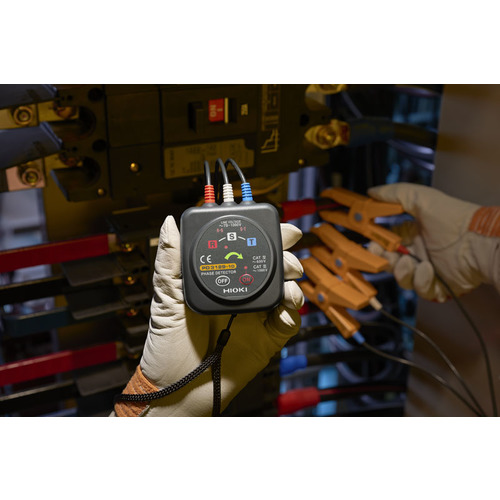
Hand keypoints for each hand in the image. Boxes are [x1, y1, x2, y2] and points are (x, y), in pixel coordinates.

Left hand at [137, 215, 303, 415]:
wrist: (177, 390)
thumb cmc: (167, 348)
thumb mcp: (165, 300)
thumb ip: (170, 262)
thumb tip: (170, 224)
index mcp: (219, 281)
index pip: (245, 252)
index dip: (262, 235)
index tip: (273, 224)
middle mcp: (240, 295)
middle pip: (273, 267)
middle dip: (286, 256)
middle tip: (287, 257)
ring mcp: (256, 317)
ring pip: (286, 290)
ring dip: (292, 283)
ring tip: (286, 286)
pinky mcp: (267, 339)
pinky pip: (288, 322)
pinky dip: (291, 313)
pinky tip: (282, 312)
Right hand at [367, 183, 499, 301]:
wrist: (479, 243)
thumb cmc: (454, 219)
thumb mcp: (423, 198)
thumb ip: (395, 193)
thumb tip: (372, 191)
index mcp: (415, 232)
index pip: (389, 240)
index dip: (378, 242)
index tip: (371, 241)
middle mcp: (420, 252)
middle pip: (391, 261)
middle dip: (383, 259)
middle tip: (380, 254)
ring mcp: (428, 270)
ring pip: (402, 278)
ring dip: (401, 271)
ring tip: (408, 261)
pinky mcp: (437, 286)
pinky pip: (420, 289)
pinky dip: (420, 280)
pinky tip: (427, 269)